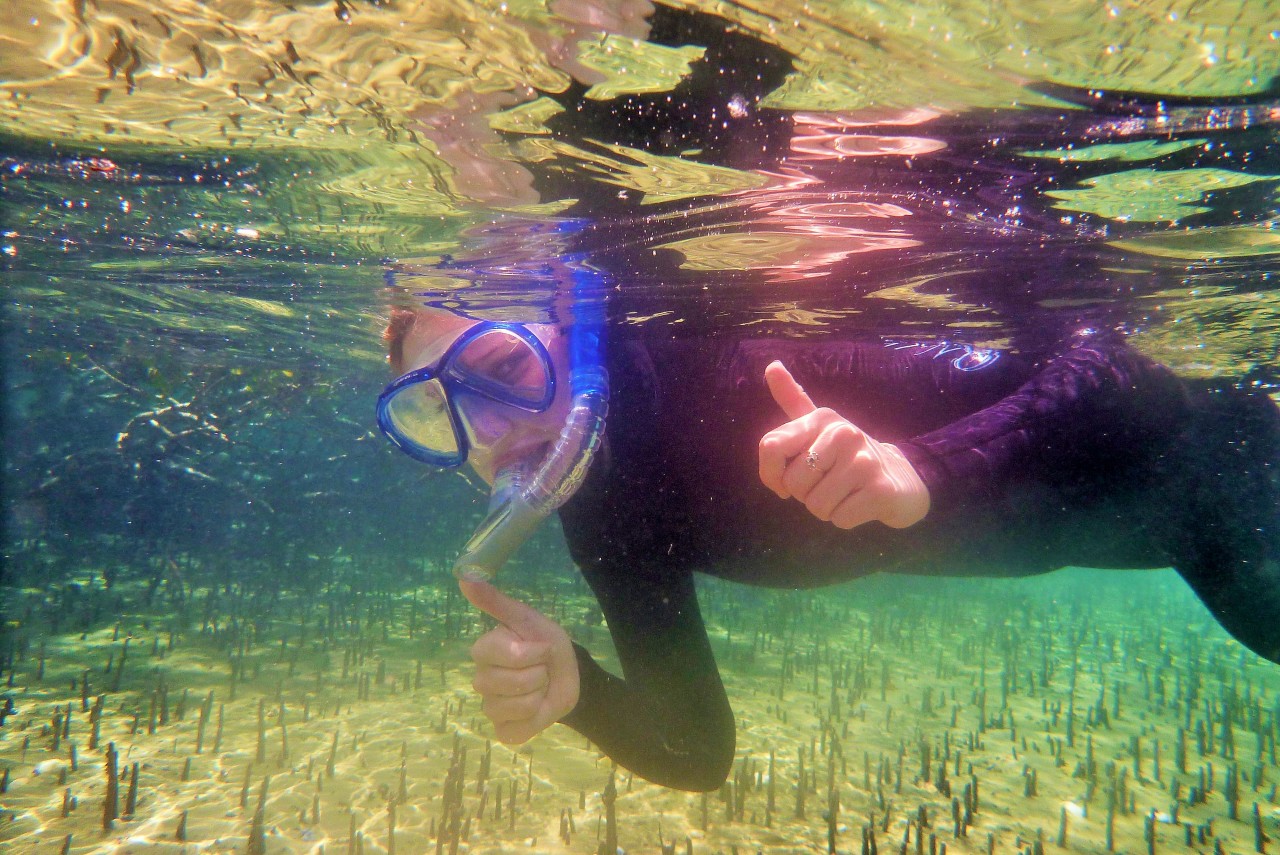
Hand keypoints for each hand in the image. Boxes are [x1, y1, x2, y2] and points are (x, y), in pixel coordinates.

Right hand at [459, 580, 580, 744]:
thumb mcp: (527, 619)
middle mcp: (481, 680)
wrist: (570, 675)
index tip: (542, 648)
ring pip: (515, 706)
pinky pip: (517, 730)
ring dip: (539, 695)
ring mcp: (491, 707)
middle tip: (541, 668)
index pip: (502, 653)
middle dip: (537, 674)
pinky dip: (535, 720)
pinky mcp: (503, 731)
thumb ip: (496, 602)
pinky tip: (537, 709)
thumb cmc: (547, 643)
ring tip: (540, 687)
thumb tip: (465, 577)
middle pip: (510, 682)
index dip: (530, 653)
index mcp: (484, 651)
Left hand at [758, 360, 928, 528]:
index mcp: (821, 418)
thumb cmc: (849, 457)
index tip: (784, 482)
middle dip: (806, 494)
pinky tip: (860, 504)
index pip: (770, 446)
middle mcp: (843, 433)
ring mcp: (864, 461)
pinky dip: (844, 519)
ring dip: (826, 509)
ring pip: (815, 505)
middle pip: (794, 483)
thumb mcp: (820, 428)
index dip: (771, 474)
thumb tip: (771, 365)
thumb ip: (793, 399)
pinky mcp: (880, 490)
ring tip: (845, 494)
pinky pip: (839, 518)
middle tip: (829, 484)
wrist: (903, 479)